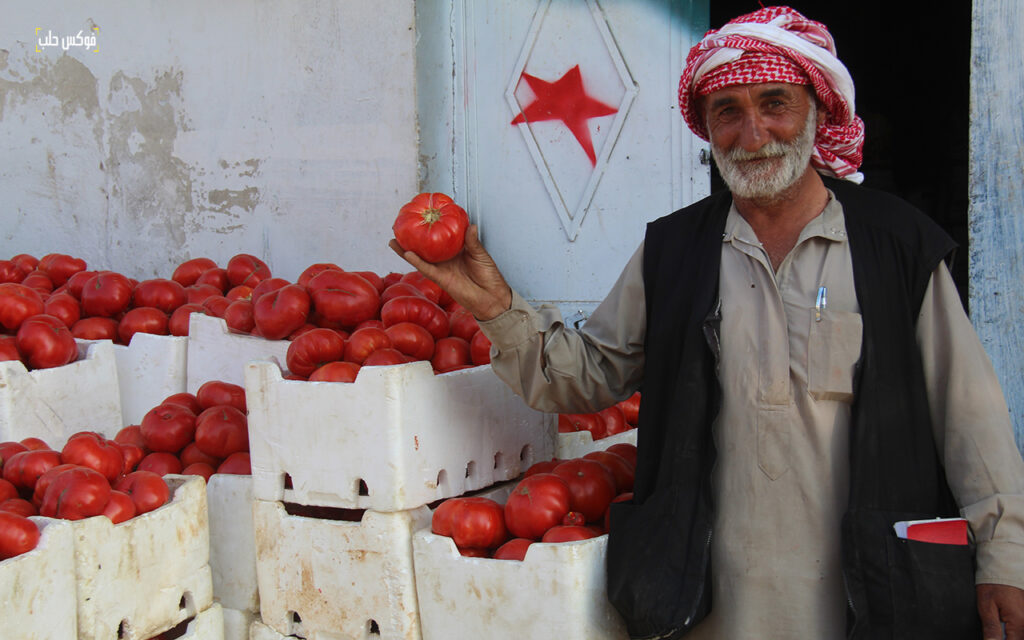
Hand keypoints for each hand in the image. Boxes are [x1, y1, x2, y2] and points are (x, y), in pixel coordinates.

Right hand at [389, 224, 511, 320]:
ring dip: (406, 250)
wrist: (492, 297)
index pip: (439, 236)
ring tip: (394, 240)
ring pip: (419, 258)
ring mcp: (441, 268)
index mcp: (455, 249)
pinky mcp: (440, 279)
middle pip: (425, 246)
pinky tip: (407, 253)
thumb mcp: (481, 254)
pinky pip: (426, 268)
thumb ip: (472, 241)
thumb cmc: (489, 276)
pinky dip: (416, 261)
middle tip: (399, 227)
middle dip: (411, 238)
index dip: (430, 227)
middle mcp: (445, 258)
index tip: (421, 215)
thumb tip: (470, 225)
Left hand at [978, 583, 1023, 638]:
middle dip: (1006, 637)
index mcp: (1019, 623)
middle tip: (997, 629)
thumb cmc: (993, 585)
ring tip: (1000, 626)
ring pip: (1020, 634)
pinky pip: (1021, 628)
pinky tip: (1005, 624)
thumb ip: (991, 629)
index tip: (993, 638)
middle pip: (1019, 639)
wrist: (1003, 569)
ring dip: (1011, 634)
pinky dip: (1014, 629)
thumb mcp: (986, 607)